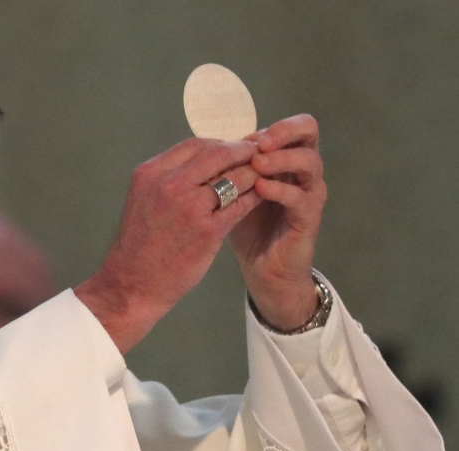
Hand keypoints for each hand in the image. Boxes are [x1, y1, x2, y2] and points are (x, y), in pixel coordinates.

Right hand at [76, 138, 261, 353]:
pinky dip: (255, 197)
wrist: (133, 282)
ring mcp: (190, 207)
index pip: (195, 144)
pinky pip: (241, 205)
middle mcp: (169, 184)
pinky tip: (262, 196)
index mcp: (150, 173)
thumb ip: (169, 178)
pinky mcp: (208, 231)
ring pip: (234, 177)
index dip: (220, 143)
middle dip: (242, 152)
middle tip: (258, 156)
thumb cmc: (140, 242)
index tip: (234, 149)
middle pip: (217, 154)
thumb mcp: (144, 198)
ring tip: (263, 176)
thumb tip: (203, 161)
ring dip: (253, 173)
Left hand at [229, 114, 327, 330]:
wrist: (260, 267)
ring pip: (309, 161)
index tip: (239, 134)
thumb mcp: (228, 191)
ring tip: (257, 163)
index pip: (288, 125)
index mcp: (284, 157)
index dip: (266, 124)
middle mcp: (301, 169)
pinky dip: (280, 189)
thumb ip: (222, 168)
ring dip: (281, 159)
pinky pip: (300, 197)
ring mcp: (309, 191)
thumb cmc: (242, 225)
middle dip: (283, 131)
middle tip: (259, 141)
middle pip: (308, 131)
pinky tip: (260, 188)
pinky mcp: (309, 217)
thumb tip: (200, 142)